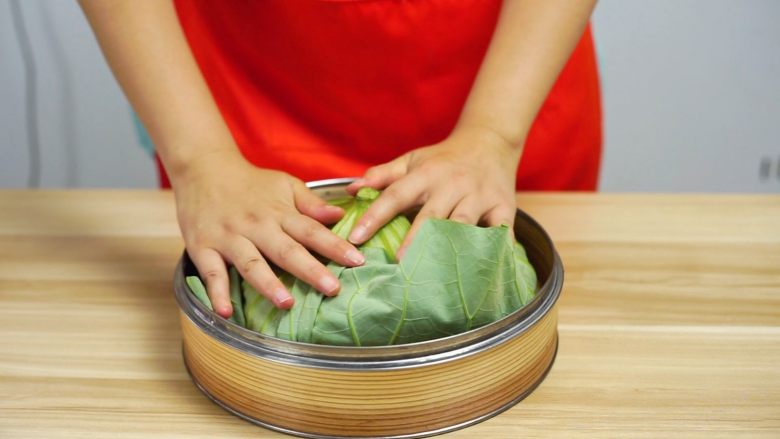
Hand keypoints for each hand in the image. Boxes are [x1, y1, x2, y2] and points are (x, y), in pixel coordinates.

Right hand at [173, 151, 364, 317]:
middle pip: (286, 250)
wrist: (202, 168)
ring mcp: (229, 238)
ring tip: (287, 303)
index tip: (358, 260)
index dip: (335, 246)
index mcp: (279, 212)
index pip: (312, 230)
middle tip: (333, 288)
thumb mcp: (284, 185)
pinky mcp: (203, 248)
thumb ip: (311, 204)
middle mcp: (257, 226)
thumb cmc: (251, 183)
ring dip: (268, 284)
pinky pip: (211, 274)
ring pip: (251, 263)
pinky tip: (226, 312)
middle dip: (310, 270)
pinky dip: (217, 293)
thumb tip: (340, 215)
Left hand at [346, 125, 520, 258]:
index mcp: (427, 174)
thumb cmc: (444, 158)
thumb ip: (382, 175)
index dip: (374, 216)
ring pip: (463, 224)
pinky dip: (494, 248)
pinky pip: (500, 231)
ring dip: (449, 246)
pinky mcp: (504, 208)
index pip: (396, 194)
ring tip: (435, 272)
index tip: (355, 237)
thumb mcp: (413, 160)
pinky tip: (483, 269)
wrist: (491, 141)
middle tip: (397, 263)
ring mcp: (480, 197)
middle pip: (431, 214)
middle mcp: (453, 185)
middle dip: (413, 239)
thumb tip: (350, 190)